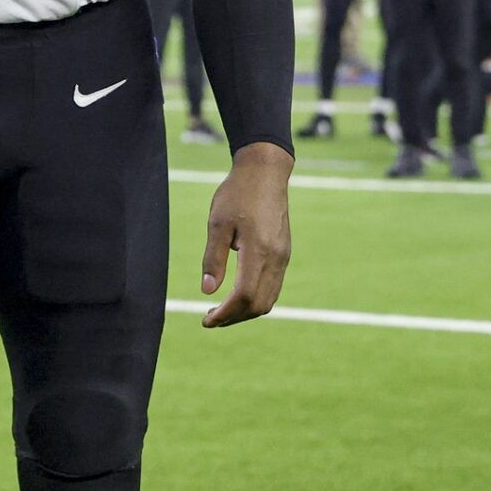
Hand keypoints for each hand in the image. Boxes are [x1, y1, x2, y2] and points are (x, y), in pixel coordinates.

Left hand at [200, 142, 293, 327]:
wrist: (265, 171)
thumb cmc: (237, 193)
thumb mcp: (217, 223)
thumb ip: (213, 258)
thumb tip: (208, 291)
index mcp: (259, 250)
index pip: (244, 296)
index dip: (225, 314)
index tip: (206, 319)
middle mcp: (276, 258)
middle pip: (259, 305)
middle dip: (234, 318)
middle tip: (210, 318)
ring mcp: (283, 256)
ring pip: (269, 299)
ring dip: (246, 311)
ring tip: (221, 310)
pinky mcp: (284, 253)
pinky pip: (273, 286)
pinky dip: (256, 298)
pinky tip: (237, 294)